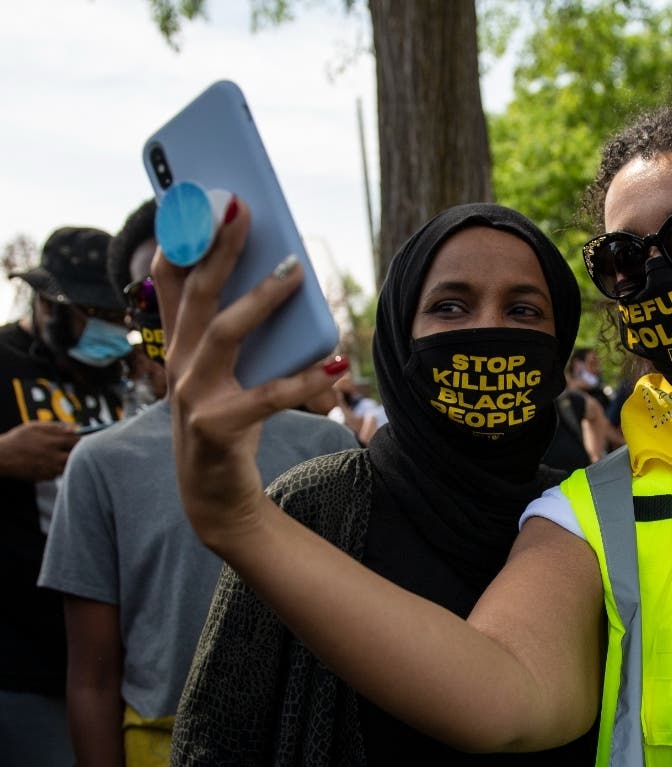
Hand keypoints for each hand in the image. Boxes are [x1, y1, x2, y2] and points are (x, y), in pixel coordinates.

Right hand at [0, 421, 79, 480]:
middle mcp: (53, 457)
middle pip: (77, 456)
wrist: (0, 457)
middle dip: (76, 451)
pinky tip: (48, 463)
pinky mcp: (45, 477)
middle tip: (71, 448)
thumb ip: (56, 427)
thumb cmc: (17, 439)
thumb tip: (75, 428)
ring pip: (68, 466)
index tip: (78, 438)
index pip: (77, 441)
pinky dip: (57, 468)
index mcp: (52, 442)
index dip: (79, 439)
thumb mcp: (34, 427)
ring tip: (57, 454)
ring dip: (67, 460)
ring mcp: (50, 469)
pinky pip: (58, 473)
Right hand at [152, 197, 344, 551]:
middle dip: (218, 248)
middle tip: (242, 209)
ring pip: (225, 333)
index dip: (181, 241)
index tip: (198, 201)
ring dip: (261, 298)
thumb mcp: (224, 375)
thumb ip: (241, 335)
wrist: (214, 497)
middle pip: (198, 295)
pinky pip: (268, 396)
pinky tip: (335, 365)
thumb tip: (283, 281)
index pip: (172, 285)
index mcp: (180, 348)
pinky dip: (303, 381)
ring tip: (295, 271)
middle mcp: (179, 365)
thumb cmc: (227, 425)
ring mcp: (192, 396)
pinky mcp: (217, 426)